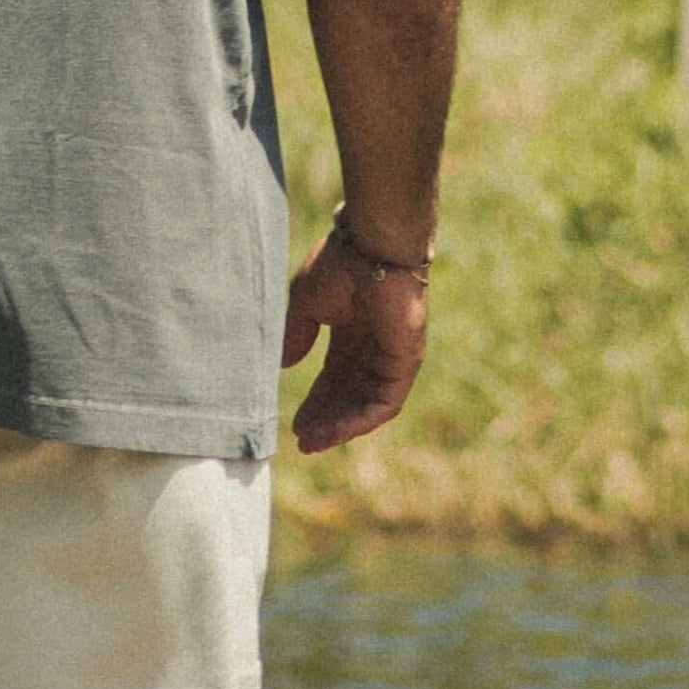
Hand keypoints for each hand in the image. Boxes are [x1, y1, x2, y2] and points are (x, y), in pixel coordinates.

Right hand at [281, 226, 429, 455]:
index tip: (294, 423)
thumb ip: (297, 334)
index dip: (315, 401)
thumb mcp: (307, 304)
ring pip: (366, 404)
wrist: (373, 246)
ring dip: (340, 426)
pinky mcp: (406, 362)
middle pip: (348, 395)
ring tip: (313, 442)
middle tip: (302, 440)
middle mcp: (373, 347)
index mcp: (351, 332)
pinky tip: (336, 432)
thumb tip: (283, 365)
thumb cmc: (340, 264)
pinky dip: (361, 420)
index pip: (333, 377)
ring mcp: (392, 356)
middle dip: (325, 419)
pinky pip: (385, 403)